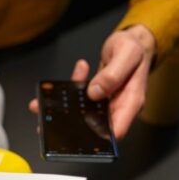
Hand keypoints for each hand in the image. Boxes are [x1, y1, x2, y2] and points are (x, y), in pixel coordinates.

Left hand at [29, 25, 155, 138]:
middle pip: (96, 127)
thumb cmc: (135, 47)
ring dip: (65, 109)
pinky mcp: (98, 96)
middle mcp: (119, 106)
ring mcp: (107, 102)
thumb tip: (95, 92)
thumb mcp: (127, 54)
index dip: (99, 137)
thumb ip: (113, 74)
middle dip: (73, 125)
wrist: (132, 41)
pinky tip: (62, 85)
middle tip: (50, 123)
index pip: (117, 131)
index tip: (78, 135)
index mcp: (131, 101)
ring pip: (84, 113)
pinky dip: (70, 91)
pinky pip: (80, 99)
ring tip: (43, 105)